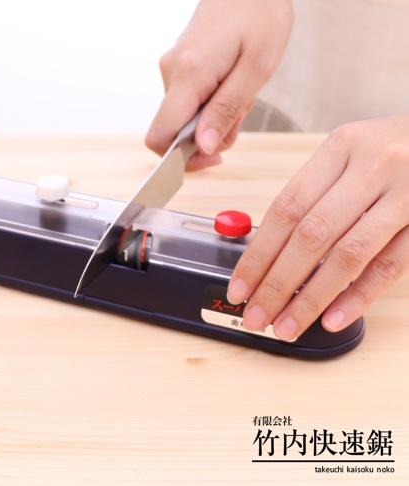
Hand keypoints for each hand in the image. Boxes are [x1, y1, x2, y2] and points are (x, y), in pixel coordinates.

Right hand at [145, 0, 292, 170]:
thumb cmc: (260, 15)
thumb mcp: (256, 68)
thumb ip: (226, 111)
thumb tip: (203, 147)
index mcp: (189, 74)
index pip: (160, 136)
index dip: (180, 159)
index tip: (211, 158)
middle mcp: (171, 72)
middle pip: (174, 131)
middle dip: (208, 137)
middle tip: (240, 115)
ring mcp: (172, 69)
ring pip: (184, 118)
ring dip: (213, 119)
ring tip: (240, 93)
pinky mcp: (178, 67)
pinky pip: (188, 102)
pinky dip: (210, 105)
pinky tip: (230, 85)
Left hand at [227, 114, 408, 340]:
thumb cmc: (394, 150)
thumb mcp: (351, 154)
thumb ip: (315, 194)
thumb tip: (271, 253)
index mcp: (341, 147)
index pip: (286, 209)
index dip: (258, 254)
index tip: (239, 287)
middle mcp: (372, 166)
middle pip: (311, 236)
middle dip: (276, 284)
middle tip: (256, 316)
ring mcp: (406, 193)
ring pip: (348, 255)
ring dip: (311, 299)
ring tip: (286, 327)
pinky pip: (390, 266)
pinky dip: (358, 296)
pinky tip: (331, 319)